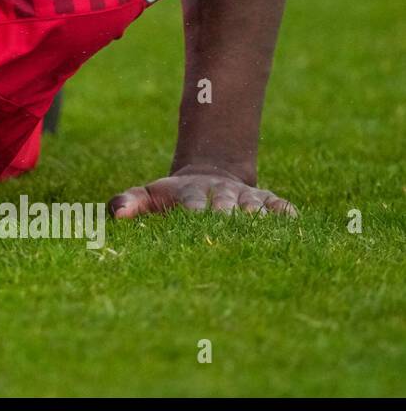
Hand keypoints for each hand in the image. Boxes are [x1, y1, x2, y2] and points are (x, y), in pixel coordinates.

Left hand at [108, 167, 295, 218]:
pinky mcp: (269, 201)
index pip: (194, 204)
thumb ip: (129, 202)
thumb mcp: (149, 196)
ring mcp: (247, 198)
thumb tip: (116, 215)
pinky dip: (288, 216)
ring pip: (257, 208)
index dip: (195, 212)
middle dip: (229, 217)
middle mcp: (223, 195)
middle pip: (228, 206)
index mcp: (192, 195)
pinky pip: (282, 208)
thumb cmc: (172, 196)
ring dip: (260, 219)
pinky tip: (294, 227)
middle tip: (230, 229)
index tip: (195, 220)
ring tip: (263, 233)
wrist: (209, 177)